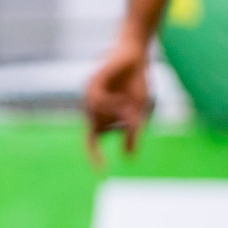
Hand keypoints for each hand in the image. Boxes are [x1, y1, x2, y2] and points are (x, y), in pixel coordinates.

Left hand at [84, 35, 149, 167]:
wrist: (136, 56)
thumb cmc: (135, 83)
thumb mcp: (138, 111)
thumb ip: (133, 132)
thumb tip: (129, 157)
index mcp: (101, 117)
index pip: (92, 140)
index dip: (95, 156)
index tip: (101, 171)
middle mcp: (91, 108)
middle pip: (99, 128)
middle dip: (119, 126)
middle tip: (132, 114)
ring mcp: (89, 95)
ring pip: (96, 116)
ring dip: (115, 115)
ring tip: (128, 104)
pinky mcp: (91, 83)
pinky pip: (96, 101)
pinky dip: (110, 104)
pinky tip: (121, 99)